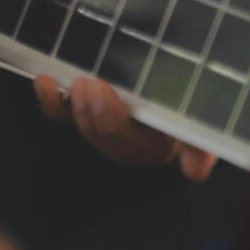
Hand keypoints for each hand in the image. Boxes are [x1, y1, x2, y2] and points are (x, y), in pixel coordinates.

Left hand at [34, 76, 217, 180]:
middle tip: (93, 84)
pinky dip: (50, 99)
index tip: (106, 94)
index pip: (139, 146)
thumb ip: (202, 144)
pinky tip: (45, 82)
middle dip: (98, 111)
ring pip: (85, 127)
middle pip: (107, 136)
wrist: (172, 76)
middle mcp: (129, 147)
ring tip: (79, 83)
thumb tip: (194, 172)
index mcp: (159, 147)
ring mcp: (101, 131)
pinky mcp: (81, 114)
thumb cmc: (191, 100)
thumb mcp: (204, 119)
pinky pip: (60, 114)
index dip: (117, 123)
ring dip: (78, 106)